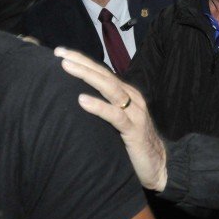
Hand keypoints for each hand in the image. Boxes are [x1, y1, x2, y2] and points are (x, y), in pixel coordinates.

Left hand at [55, 48, 167, 191]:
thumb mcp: (117, 121)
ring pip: (109, 88)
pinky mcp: (134, 130)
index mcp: (126, 94)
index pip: (102, 72)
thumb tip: (75, 101)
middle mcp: (131, 98)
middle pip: (104, 75)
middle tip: (60, 54)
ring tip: (67, 67)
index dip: (82, 61)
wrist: (158, 166)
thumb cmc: (132, 144)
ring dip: (87, 76)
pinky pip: (115, 115)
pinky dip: (98, 106)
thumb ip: (103, 109)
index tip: (59, 52)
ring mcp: (134, 112)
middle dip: (81, 62)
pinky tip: (82, 100)